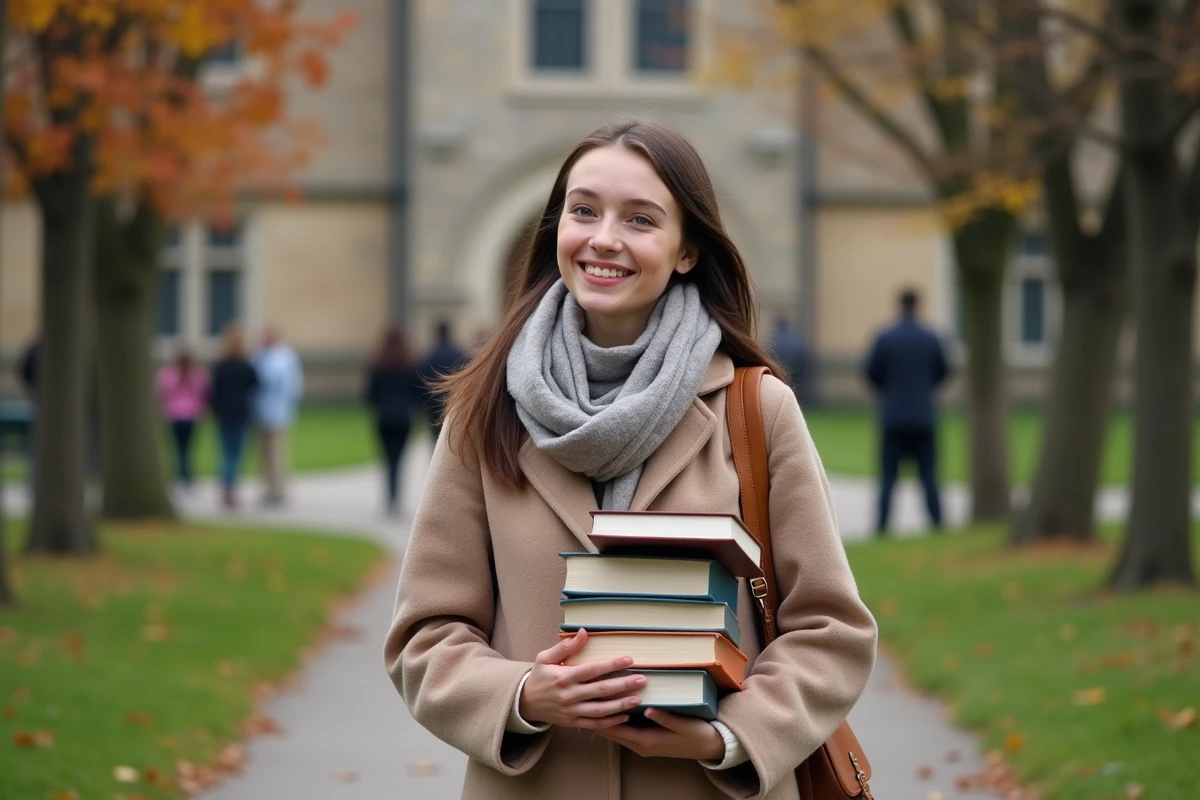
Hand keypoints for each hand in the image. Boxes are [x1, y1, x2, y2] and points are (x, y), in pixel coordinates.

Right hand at [518, 629, 646, 728]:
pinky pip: (595, 724)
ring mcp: (572, 711)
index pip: (592, 670)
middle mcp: (569, 695)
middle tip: (641, 679)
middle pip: (601, 690)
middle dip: (623, 685)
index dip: (611, 664)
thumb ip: (565, 646)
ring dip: (621, 704)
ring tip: (638, 699)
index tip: (629, 659)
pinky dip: (611, 722)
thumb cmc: (539, 677)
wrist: (525, 703)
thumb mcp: (545, 658)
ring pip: (601, 710)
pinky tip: (625, 715)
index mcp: (564, 677)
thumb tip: (583, 632)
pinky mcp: (573, 722)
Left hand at [593, 708, 725, 760]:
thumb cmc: (697, 734)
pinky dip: (615, 721)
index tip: (585, 705)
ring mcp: (643, 744)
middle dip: (596, 718)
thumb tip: (648, 708)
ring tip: (589, 705)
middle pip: (612, 731)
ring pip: (617, 732)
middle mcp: (641, 745)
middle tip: (580, 702)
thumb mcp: (683, 725)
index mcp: (647, 741)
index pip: (616, 729)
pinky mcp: (647, 740)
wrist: (710, 747)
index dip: (600, 718)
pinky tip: (610, 710)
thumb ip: (665, 717)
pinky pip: (626, 731)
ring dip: (604, 719)